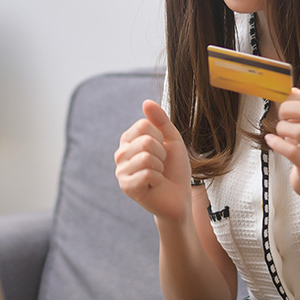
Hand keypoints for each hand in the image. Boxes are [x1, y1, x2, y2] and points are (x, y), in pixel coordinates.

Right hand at [114, 100, 193, 223]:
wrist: (179, 196)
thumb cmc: (174, 168)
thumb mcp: (172, 140)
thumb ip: (160, 120)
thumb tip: (146, 102)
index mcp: (129, 140)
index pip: (143, 125)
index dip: (160, 137)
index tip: (162, 149)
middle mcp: (120, 154)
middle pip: (145, 141)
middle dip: (161, 154)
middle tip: (161, 165)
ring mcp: (121, 171)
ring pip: (146, 158)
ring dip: (160, 167)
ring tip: (157, 175)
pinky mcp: (126, 187)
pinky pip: (147, 174)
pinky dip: (158, 179)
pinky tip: (154, 185)